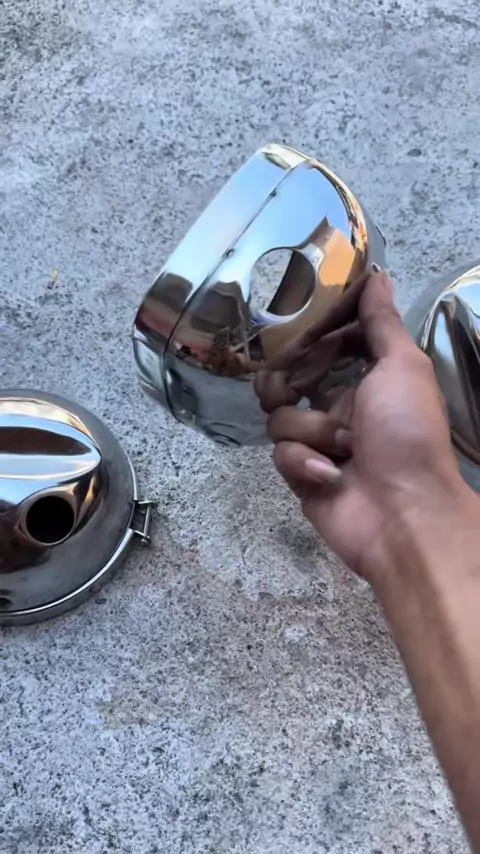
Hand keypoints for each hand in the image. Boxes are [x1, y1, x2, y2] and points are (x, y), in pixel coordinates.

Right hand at [268, 271, 470, 579]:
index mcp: (366, 381)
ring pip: (280, 418)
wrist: (404, 513)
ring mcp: (319, 443)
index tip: (295, 330)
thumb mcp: (402, 366)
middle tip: (288, 385)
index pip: (326, 346)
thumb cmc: (408, 434)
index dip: (309, 338)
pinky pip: (281, 455)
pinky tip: (329, 474)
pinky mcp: (302, 476)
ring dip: (311, 430)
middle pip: (289, 380)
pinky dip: (304, 462)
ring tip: (342, 448)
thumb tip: (377, 275)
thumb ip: (382, 322)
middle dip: (288, 382)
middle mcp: (340, 408)